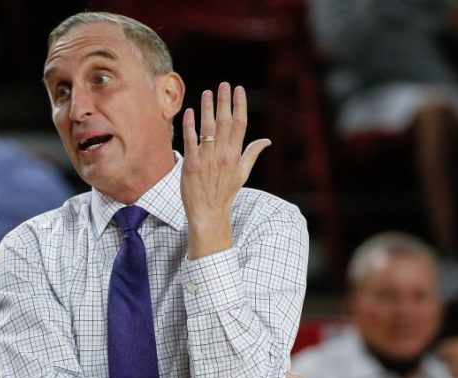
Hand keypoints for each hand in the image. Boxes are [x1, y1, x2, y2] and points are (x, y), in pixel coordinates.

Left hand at [181, 82, 270, 259]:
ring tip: (208, 92)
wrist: (208, 214)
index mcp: (235, 156)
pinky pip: (191, 141)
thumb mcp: (242, 174)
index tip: (239, 89)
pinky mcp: (191, 165)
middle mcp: (223, 156)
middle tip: (224, 84)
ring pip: (208, 128)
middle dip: (225, 101)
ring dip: (208, 108)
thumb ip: (252, 154)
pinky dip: (190, 126)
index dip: (239, 106)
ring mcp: (207, 160)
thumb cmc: (225, 193)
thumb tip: (267, 141)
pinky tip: (191, 111)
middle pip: (225, 123)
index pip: (240, 125)